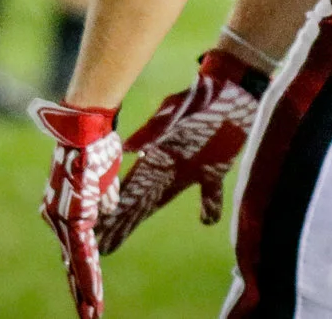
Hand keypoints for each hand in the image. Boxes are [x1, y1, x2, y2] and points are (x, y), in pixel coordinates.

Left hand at [32, 99, 122, 318]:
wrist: (85, 129)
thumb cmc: (95, 147)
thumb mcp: (103, 180)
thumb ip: (103, 198)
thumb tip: (106, 210)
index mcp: (63, 209)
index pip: (74, 248)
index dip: (82, 272)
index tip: (87, 292)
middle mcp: (57, 218)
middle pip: (71, 262)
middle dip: (81, 291)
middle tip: (86, 316)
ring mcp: (62, 220)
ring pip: (76, 264)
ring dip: (86, 291)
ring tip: (92, 314)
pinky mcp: (72, 219)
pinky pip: (82, 255)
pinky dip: (89, 276)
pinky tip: (94, 294)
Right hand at [99, 49, 268, 253]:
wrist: (232, 85)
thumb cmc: (202, 97)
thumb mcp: (175, 112)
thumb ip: (153, 131)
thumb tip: (127, 148)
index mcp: (159, 157)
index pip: (132, 191)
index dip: (116, 212)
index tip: (98, 230)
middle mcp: (169, 166)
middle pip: (140, 201)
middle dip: (122, 222)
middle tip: (103, 245)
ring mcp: (191, 167)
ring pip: (161, 200)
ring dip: (144, 217)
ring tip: (128, 234)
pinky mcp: (215, 166)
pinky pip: (210, 192)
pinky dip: (210, 207)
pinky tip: (206, 221)